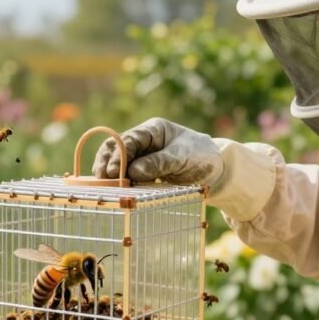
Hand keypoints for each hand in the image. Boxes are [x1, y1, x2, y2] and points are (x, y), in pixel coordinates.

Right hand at [92, 118, 223, 186]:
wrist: (215, 170)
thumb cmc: (201, 156)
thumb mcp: (182, 157)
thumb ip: (159, 162)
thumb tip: (133, 172)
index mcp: (154, 130)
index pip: (130, 139)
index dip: (119, 154)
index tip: (115, 171)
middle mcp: (144, 141)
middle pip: (116, 148)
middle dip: (107, 163)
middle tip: (103, 180)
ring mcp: (141, 155)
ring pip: (117, 161)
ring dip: (108, 173)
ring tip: (104, 186)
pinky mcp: (142, 170)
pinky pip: (125, 174)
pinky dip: (118, 181)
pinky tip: (113, 190)